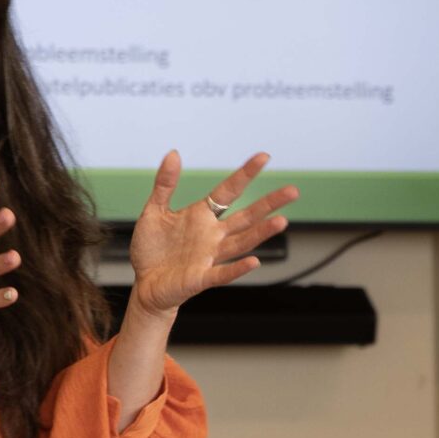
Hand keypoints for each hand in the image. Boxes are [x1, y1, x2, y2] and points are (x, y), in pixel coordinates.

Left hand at [124, 152, 295, 320]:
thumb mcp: (154, 211)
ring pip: (242, 242)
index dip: (246, 174)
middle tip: (293, 191)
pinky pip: (223, 272)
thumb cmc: (152, 249)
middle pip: (247, 217)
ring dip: (261, 233)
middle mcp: (213, 235)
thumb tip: (174, 154)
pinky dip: (238, 268)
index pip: (229, 191)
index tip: (264, 157)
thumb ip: (165, 184)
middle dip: (269, 204)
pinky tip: (254, 261)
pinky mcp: (201, 278)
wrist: (145, 283)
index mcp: (203, 216)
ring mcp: (210, 257)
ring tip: (282, 221)